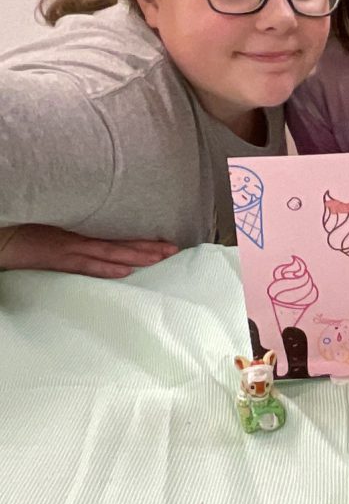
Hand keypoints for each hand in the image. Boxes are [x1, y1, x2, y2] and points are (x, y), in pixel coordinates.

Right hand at [0, 225, 177, 278]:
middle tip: (176, 249)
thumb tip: (108, 253)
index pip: (119, 238)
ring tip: (161, 258)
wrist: (3, 234)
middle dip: (149, 247)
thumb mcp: (60, 233)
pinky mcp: (57, 256)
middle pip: (121, 242)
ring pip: (110, 252)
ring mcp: (70, 245)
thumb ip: (82, 241)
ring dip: (137, 255)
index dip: (143, 241)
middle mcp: (81, 236)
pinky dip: (105, 268)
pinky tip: (125, 272)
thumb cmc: (28, 233)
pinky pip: (85, 264)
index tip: (167, 243)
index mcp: (83, 232)